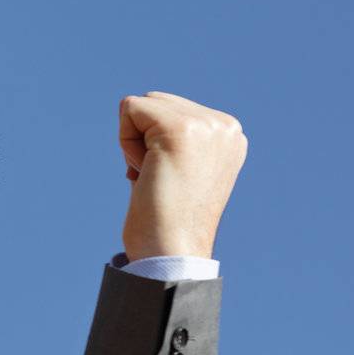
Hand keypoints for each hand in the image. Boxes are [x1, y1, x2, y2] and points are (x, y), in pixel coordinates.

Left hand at [118, 91, 247, 259]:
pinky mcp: (179, 129)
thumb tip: (136, 109)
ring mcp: (205, 126)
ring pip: (141, 106)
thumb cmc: (166, 222)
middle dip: (143, 140)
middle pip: (156, 102)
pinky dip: (125, 143)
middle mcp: (224, 126)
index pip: (172, 110)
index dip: (154, 145)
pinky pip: (130, 110)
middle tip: (158, 179)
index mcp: (228, 135)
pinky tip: (144, 173)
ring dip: (133, 143)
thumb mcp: (180, 170)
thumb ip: (170, 139)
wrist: (171, 252)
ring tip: (154, 177)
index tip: (169, 180)